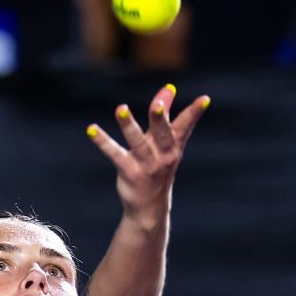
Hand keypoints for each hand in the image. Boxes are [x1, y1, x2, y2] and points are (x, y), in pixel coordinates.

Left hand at [85, 84, 209, 225]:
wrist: (150, 207)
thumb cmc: (159, 167)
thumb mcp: (165, 143)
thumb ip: (166, 114)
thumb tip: (169, 88)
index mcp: (173, 146)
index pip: (185, 126)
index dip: (195, 112)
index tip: (205, 99)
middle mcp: (162, 155)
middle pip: (162, 134)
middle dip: (159, 119)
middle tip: (157, 105)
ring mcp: (146, 164)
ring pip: (137, 142)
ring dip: (128, 125)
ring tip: (120, 108)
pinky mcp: (129, 171)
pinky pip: (114, 153)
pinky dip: (102, 141)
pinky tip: (91, 129)